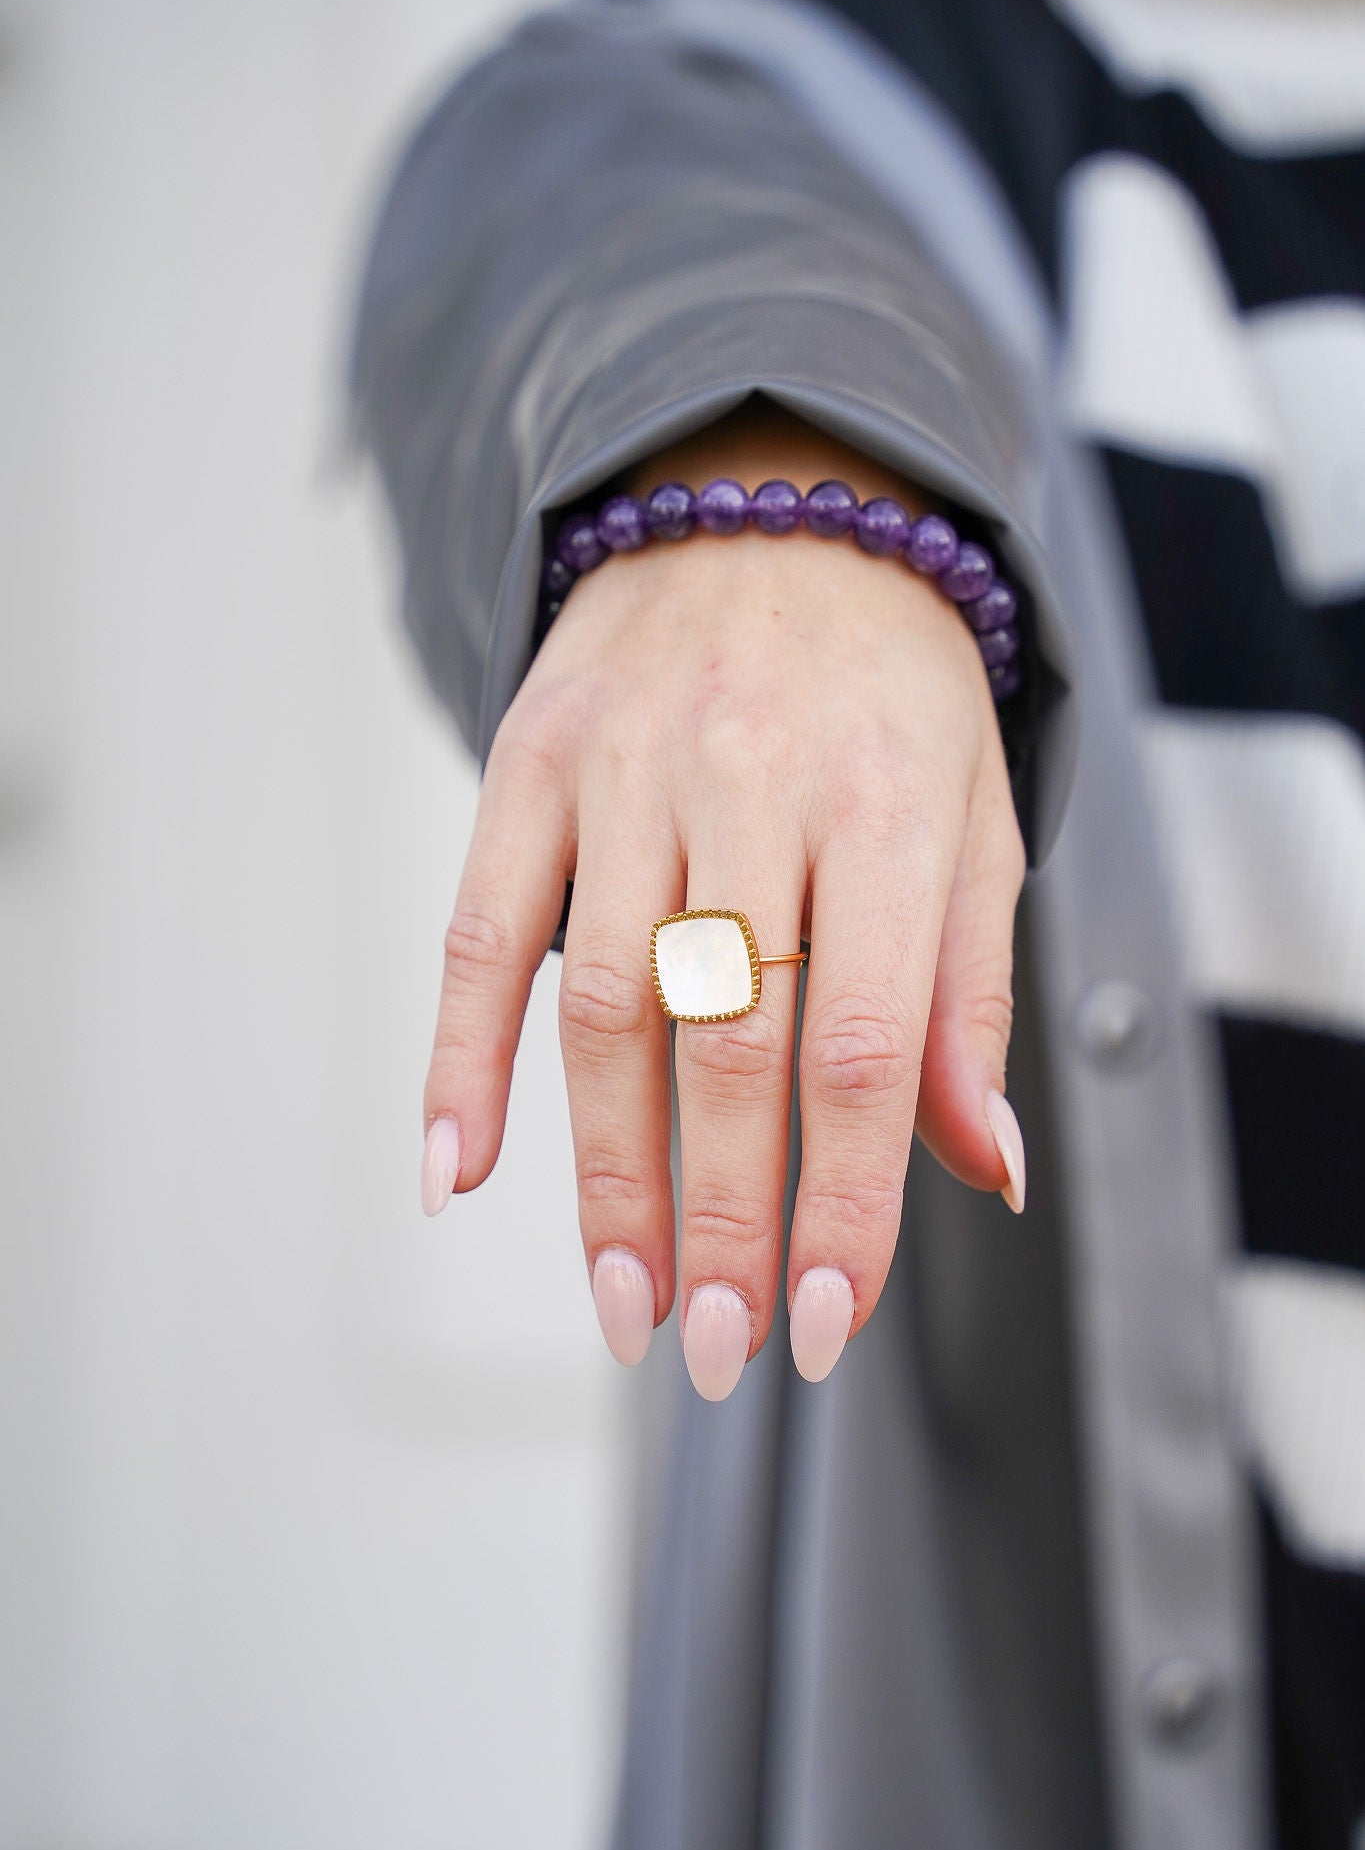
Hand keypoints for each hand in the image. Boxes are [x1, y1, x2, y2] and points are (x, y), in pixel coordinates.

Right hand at [419, 408, 1026, 1397]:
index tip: (822, 1328)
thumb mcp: (973, 817)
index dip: (844, 1202)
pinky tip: (455, 1174)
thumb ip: (971, 996)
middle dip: (726, 1219)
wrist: (770, 497)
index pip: (867, 1046)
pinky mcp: (532, 761)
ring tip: (623, 1306)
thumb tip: (986, 1172)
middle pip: (732, 1045)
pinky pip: (480, 926)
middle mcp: (758, 784)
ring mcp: (630, 769)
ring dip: (605, 1177)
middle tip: (718, 1353)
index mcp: (892, 805)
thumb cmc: (889, 690)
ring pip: (606, 1008)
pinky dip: (459, 1057)